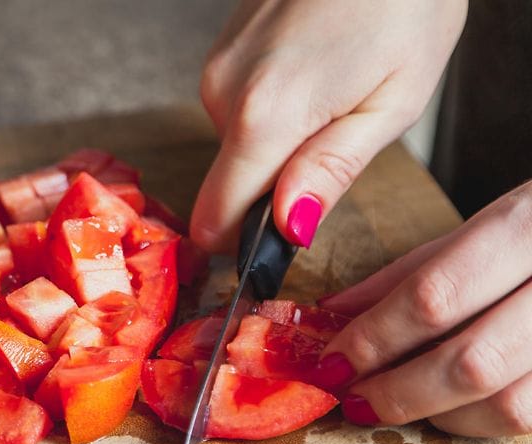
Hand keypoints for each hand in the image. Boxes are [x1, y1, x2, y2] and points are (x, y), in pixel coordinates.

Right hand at [191, 0, 466, 251]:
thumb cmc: (403, 5)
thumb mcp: (392, 103)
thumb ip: (330, 172)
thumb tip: (288, 230)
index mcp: (264, 117)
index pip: (216, 219)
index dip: (247, 242)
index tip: (283, 237)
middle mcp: (222, 93)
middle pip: (232, 182)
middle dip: (279, 181)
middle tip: (338, 136)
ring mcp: (216, 67)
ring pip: (237, 144)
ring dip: (280, 139)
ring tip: (334, 91)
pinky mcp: (221, 51)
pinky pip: (237, 108)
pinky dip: (273, 106)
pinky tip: (315, 70)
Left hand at [318, 181, 531, 436]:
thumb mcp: (490, 221)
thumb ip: (410, 270)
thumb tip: (331, 314)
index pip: (435, 295)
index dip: (373, 338)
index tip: (330, 363)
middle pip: (472, 361)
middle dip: (398, 391)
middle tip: (353, 401)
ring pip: (512, 406)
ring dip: (440, 416)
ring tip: (395, 405)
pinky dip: (485, 421)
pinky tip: (452, 409)